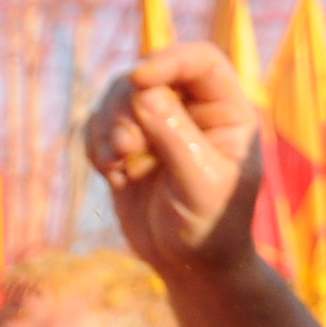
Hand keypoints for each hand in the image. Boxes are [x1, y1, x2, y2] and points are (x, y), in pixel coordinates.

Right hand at [86, 42, 268, 277]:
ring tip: (117, 163)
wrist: (190, 266)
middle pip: (151, 74)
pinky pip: (99, 124)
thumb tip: (142, 91)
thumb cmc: (211, 227)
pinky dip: (96, 144)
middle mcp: (195, 111)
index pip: (201, 62)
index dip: (169, 61)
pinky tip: (110, 174)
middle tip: (127, 147)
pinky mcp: (129, 145)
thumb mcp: (200, 183)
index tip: (140, 80)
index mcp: (228, 113)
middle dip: (129, 105)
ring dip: (109, 126)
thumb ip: (174, 136)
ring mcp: (159, 125)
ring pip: (119, 96)